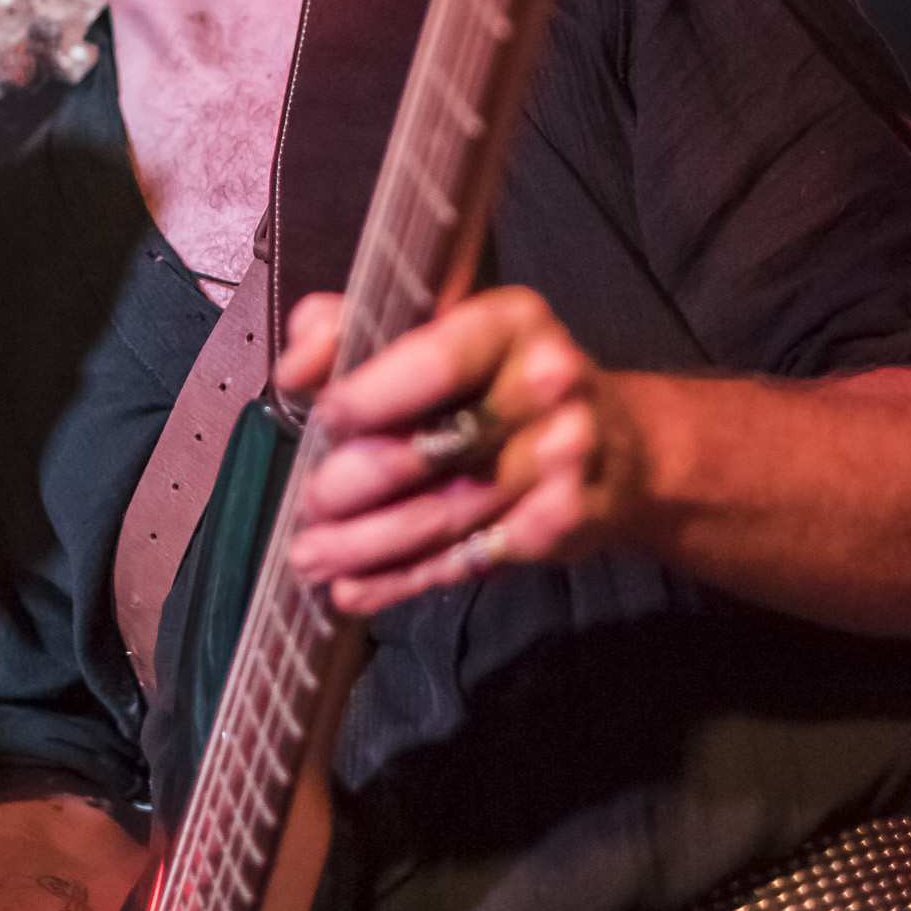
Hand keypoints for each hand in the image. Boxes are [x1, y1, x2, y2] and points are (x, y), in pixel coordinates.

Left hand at [281, 286, 650, 612]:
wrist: (614, 446)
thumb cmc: (498, 382)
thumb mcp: (436, 329)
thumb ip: (352, 329)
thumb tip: (297, 366)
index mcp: (510, 322)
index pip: (434, 360)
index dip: (371, 394)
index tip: (324, 416)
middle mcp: (546, 385)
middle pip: (432, 450)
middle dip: (353, 486)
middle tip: (309, 504)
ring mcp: (564, 458)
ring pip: (444, 515)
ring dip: (364, 546)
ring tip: (311, 557)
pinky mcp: (565, 522)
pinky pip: (469, 558)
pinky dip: (405, 578)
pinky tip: (358, 588)